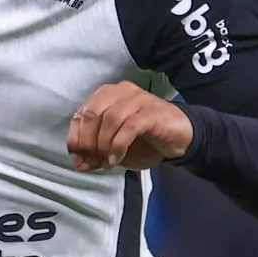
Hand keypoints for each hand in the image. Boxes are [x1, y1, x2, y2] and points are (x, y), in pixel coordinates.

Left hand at [68, 81, 192, 171]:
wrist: (182, 136)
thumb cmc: (145, 140)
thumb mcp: (115, 148)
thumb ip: (96, 153)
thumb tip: (79, 164)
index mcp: (106, 95)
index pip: (81, 114)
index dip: (75, 138)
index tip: (78, 160)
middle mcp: (120, 92)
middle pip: (92, 114)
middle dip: (87, 142)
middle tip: (91, 162)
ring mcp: (137, 99)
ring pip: (109, 119)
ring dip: (103, 145)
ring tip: (106, 163)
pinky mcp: (151, 112)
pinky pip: (129, 127)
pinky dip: (118, 145)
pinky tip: (116, 160)